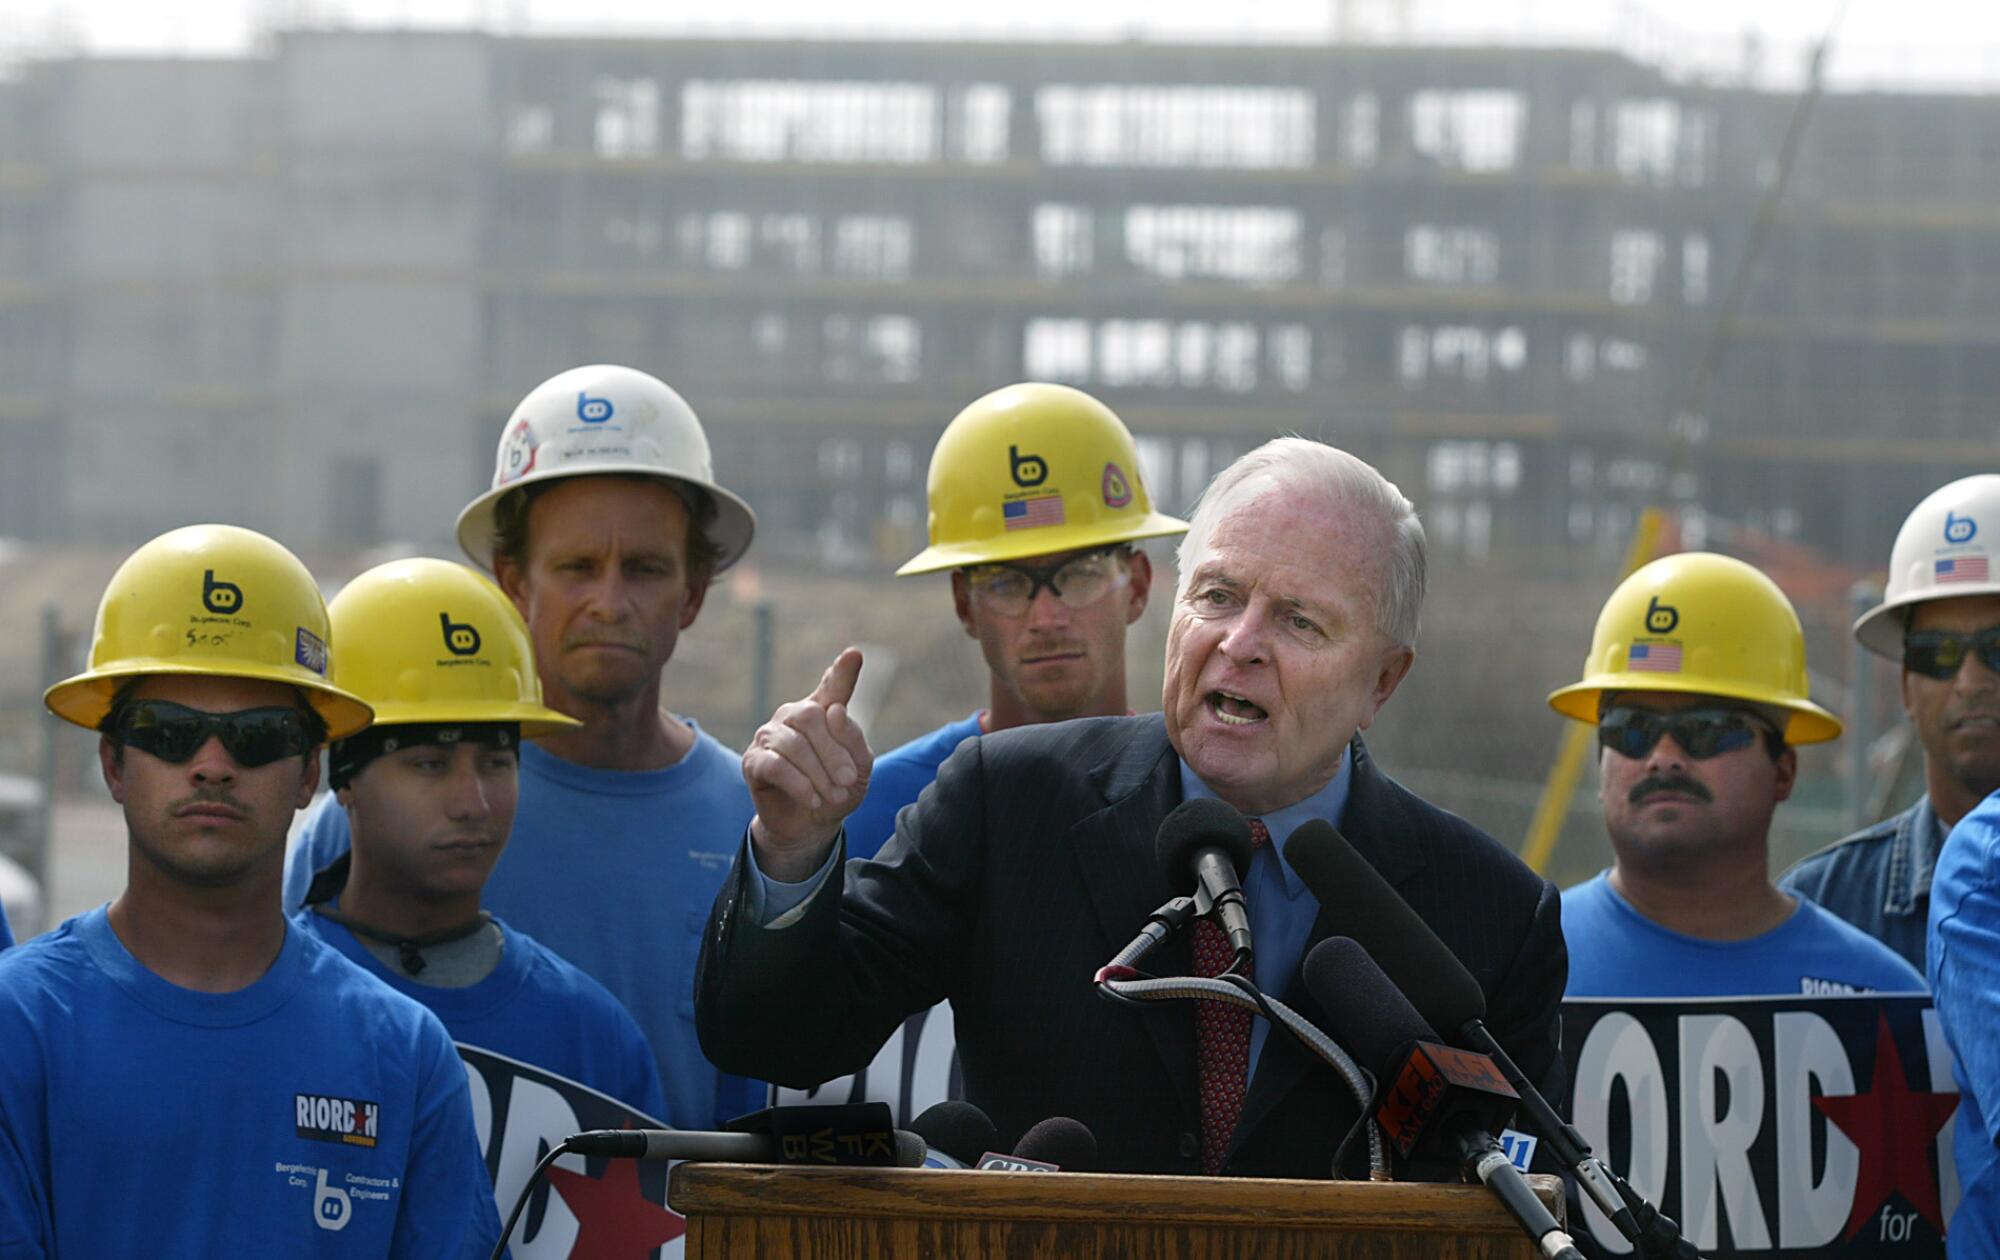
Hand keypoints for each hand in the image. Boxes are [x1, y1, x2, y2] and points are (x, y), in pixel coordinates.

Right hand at [744, 648, 872, 880]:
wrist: (810, 826)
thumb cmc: (837, 791)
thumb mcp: (859, 771)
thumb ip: (853, 740)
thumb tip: (835, 711)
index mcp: (823, 711)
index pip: (832, 686)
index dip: (843, 672)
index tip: (855, 655)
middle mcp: (793, 716)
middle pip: (812, 717)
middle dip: (833, 752)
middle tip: (848, 781)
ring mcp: (770, 735)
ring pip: (795, 745)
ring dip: (819, 774)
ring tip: (832, 797)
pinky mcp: (753, 761)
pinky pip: (776, 766)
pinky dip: (799, 784)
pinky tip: (813, 799)